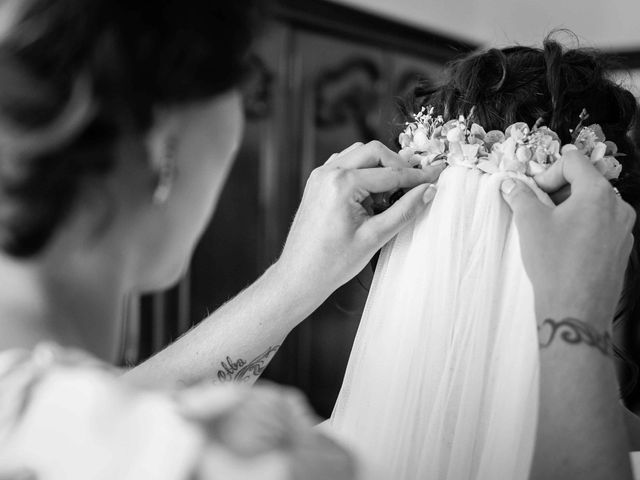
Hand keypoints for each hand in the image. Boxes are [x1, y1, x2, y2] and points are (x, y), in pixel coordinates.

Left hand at [276, 140, 443, 299]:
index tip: (437, 176)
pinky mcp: (317, 183)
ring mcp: (319, 176)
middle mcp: (328, 173)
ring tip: (391, 196)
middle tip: (415, 185)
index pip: (390, 173)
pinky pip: (346, 165)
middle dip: (398, 165)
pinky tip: (371, 196)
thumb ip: (405, 211)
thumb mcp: (375, 237)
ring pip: (359, 154)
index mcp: (342, 184)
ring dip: (380, 167)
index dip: (417, 177)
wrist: (299, 276)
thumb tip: (428, 191)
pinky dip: (363, 172)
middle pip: (374, 151)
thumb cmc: (331, 263)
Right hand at [500, 151, 635, 328]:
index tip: (533, 192)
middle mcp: (618, 207)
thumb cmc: (555, 264)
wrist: (576, 309)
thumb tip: (512, 186)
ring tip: (547, 229)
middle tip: (535, 209)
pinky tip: (562, 246)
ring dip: (567, 209)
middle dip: (556, 191)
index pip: (573, 162)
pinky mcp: (621, 249)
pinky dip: (580, 226)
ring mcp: (623, 229)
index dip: (547, 172)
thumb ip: (520, 197)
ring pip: (592, 205)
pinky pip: (600, 225)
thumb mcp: (529, 223)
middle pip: (584, 182)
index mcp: (598, 193)